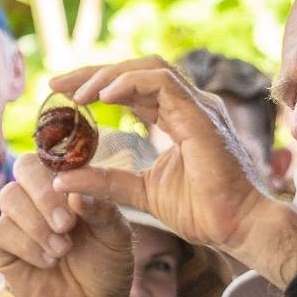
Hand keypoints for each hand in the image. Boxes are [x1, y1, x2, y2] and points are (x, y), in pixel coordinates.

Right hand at [0, 152, 134, 296]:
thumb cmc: (107, 264)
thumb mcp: (117, 236)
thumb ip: (103, 211)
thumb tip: (77, 192)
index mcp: (68, 184)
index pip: (53, 154)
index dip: (57, 160)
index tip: (70, 180)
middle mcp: (39, 195)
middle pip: (23, 167)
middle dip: (44, 194)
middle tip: (67, 223)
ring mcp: (19, 218)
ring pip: (9, 197)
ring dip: (37, 224)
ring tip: (63, 248)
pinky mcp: (4, 246)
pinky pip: (1, 231)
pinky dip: (27, 246)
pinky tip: (49, 261)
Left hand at [48, 57, 293, 262]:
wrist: (238, 227)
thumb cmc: (203, 212)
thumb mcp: (140, 192)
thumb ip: (106, 181)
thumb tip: (63, 180)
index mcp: (180, 117)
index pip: (134, 86)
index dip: (98, 85)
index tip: (61, 94)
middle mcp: (191, 105)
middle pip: (138, 70)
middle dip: (95, 72)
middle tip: (57, 85)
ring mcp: (199, 107)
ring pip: (149, 69)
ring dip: (108, 76)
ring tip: (76, 94)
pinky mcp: (201, 117)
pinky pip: (162, 84)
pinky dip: (129, 84)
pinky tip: (102, 97)